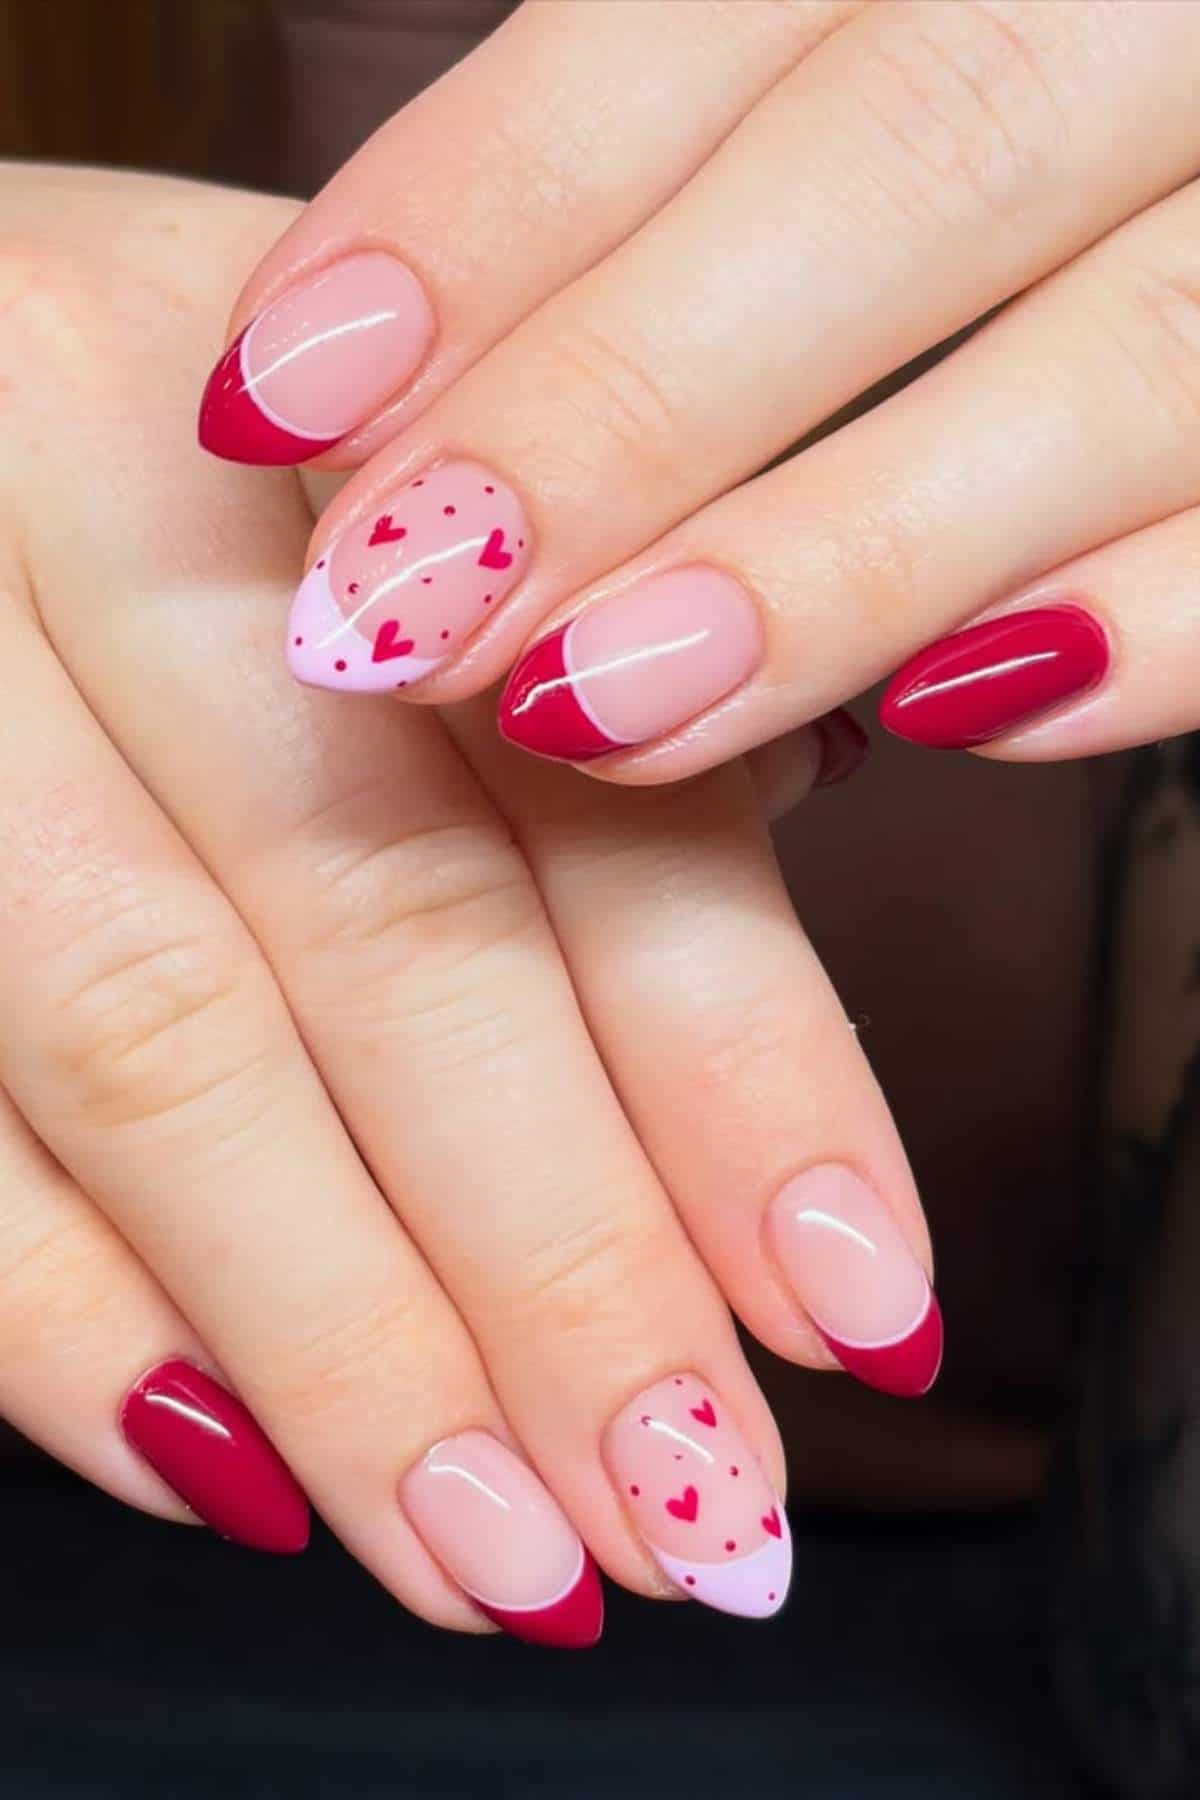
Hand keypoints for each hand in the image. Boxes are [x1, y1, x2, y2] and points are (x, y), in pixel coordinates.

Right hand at [0, 163, 935, 1642]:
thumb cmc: (200, 448)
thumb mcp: (411, 465)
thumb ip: (593, 655)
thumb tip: (789, 881)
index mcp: (339, 387)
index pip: (591, 765)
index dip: (736, 1058)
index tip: (850, 1296)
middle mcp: (97, 465)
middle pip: (384, 926)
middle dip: (560, 1256)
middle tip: (694, 1508)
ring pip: (151, 1036)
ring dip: (339, 1337)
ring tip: (495, 1554)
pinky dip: (60, 1307)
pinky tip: (223, 1460)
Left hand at [200, 0, 1199, 775]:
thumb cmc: (987, 85)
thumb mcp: (833, 44)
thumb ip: (657, 152)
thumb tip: (368, 392)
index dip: (491, 203)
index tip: (285, 402)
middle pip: (912, 157)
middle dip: (630, 406)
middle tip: (411, 613)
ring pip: (1129, 347)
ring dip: (844, 551)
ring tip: (603, 708)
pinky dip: (1158, 620)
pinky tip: (967, 717)